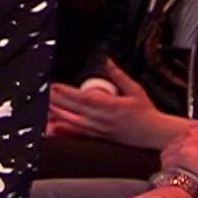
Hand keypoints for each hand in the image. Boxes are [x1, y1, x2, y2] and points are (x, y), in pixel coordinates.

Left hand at [48, 62, 167, 147]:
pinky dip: (65, 130)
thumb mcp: (135, 89)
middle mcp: (102, 119)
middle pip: (75, 109)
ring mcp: (99, 130)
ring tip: (45, 107)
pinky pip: (79, 134)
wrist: (154, 134)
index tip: (55, 86)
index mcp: (111, 106)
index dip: (67, 93)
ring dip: (58, 114)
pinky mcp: (99, 137)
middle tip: (43, 93)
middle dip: (57, 101)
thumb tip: (107, 60)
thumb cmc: (146, 112)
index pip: (84, 98)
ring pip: (74, 122)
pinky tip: (54, 127)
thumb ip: (119, 75)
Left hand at [160, 122, 197, 193]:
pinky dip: (170, 173)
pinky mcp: (184, 155)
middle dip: (174, 158)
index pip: (181, 139)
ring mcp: (186, 143)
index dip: (181, 152)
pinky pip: (168, 164)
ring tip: (178, 178)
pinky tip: (178, 180)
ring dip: (170, 166)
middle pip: (172, 146)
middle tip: (179, 172)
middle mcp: (191, 132)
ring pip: (167, 155)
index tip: (184, 162)